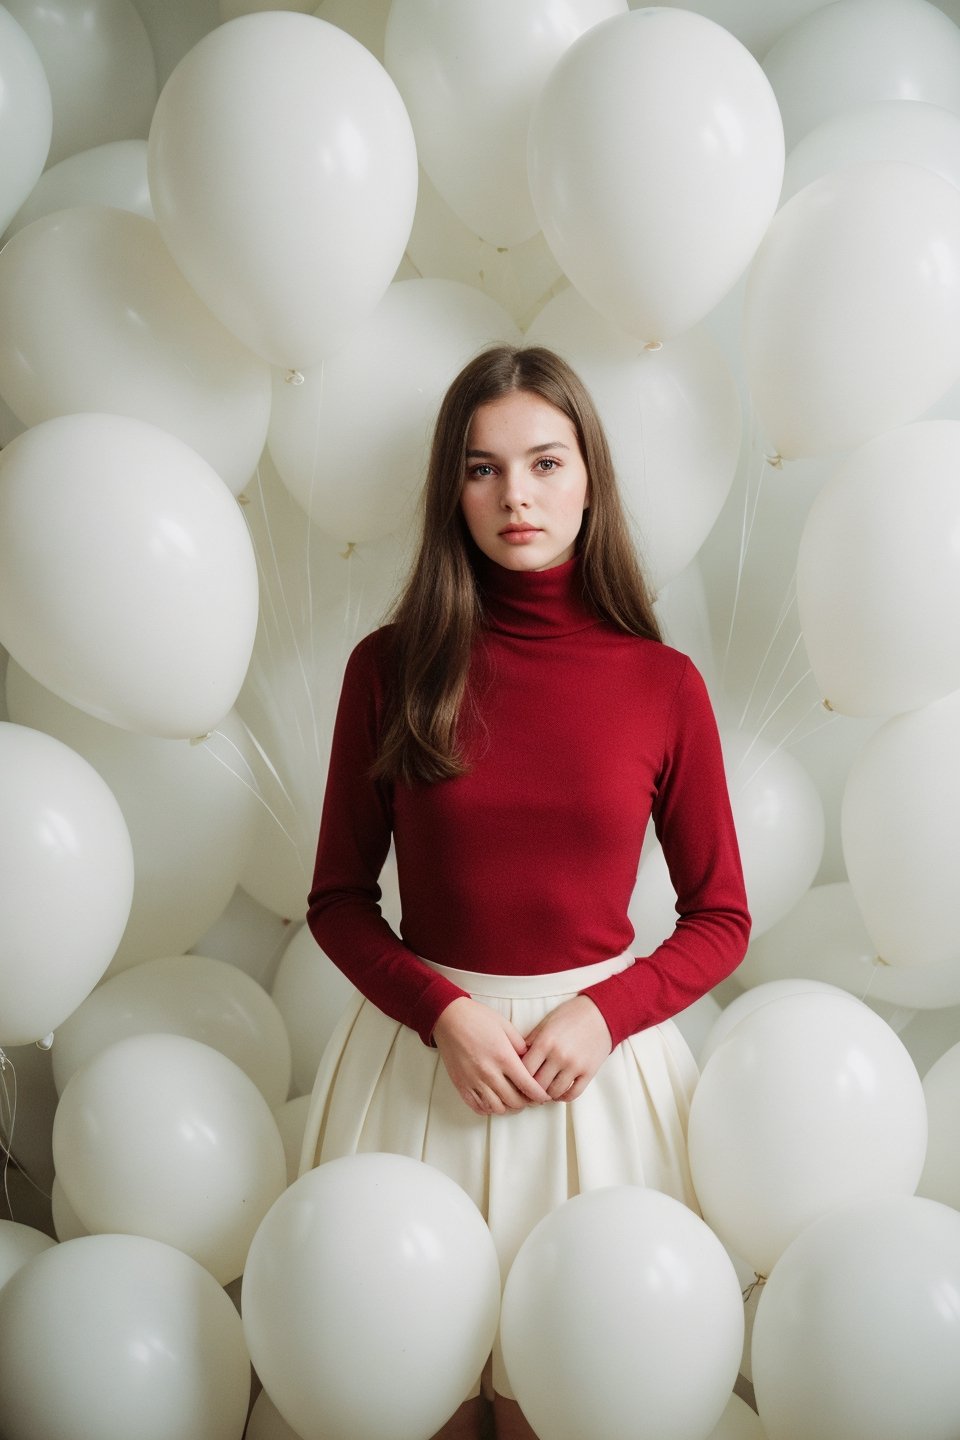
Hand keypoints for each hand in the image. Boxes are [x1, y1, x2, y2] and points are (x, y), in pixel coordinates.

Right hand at [432, 997, 551, 1115]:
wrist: (449, 1018)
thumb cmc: (477, 1018)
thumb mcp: (506, 1026)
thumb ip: (520, 1046)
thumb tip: (530, 1061)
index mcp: (503, 1057)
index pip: (528, 1086)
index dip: (539, 1095)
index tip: (543, 1097)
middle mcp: (489, 1073)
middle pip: (514, 1101)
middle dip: (526, 1102)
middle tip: (529, 1098)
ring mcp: (473, 1081)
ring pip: (497, 1108)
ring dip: (508, 1107)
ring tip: (512, 1099)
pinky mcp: (461, 1085)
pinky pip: (478, 1107)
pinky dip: (489, 1108)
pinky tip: (494, 1100)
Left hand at [521, 995, 612, 1101]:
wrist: (602, 1013)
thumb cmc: (571, 1015)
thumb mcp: (547, 1022)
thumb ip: (531, 1040)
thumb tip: (516, 1058)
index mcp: (545, 1042)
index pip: (524, 1070)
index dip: (518, 1077)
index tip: (517, 1080)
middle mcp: (559, 1055)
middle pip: (538, 1084)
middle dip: (531, 1089)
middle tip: (528, 1090)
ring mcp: (575, 1065)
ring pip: (554, 1092)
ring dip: (547, 1094)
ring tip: (543, 1090)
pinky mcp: (589, 1072)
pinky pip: (573, 1094)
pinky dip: (564, 1097)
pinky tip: (559, 1092)